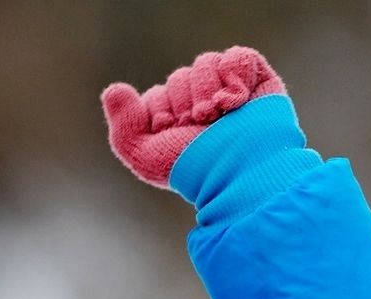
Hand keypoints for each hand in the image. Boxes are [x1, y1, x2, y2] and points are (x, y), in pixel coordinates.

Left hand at [101, 46, 284, 188]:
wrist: (238, 169)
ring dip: (207, 91)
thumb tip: (113, 89)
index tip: (173, 132)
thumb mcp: (144, 154)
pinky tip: (235, 102)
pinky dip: (235, 75)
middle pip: (180, 77)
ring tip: (217, 116)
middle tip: (199, 126)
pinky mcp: (257, 82)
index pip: (157, 94)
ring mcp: (229, 91)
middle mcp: (201, 104)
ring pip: (206, 63)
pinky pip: (239, 57)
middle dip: (184, 103)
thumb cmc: (193, 168)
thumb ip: (124, 124)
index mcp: (176, 121)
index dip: (161, 111)